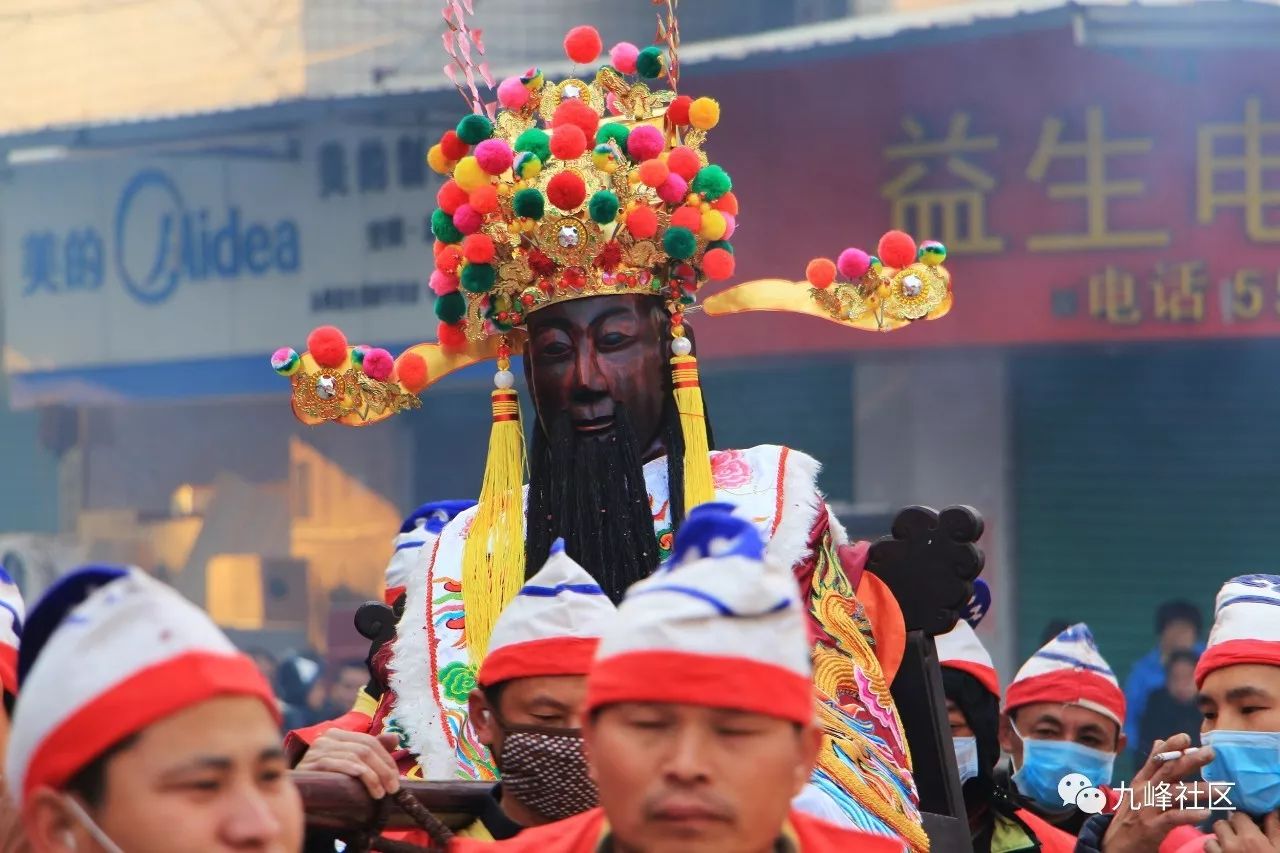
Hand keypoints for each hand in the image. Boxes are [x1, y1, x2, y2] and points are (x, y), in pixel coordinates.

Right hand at [295, 730, 401, 798]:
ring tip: (381, 793)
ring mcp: (317, 750)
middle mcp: (327, 739)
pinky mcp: (309, 764)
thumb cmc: (324, 780)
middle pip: (364, 749)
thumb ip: (370, 750)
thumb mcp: (349, 763)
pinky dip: (352, 769)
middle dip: (383, 769)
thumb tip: (396, 738)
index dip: (386, 758)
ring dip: (372, 776)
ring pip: (354, 756)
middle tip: (393, 788)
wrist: (296, 794)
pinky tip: (362, 778)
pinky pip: (335, 763)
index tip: (396, 777)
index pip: (369, 741)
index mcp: (337, 735)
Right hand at [1100, 734, 1214, 852]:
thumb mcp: (1137, 789)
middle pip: (1167, 772)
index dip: (1170, 747)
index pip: (1155, 759)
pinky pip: (1173, 818)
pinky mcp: (1152, 827)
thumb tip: (1159, 741)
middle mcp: (1143, 791)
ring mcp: (1147, 808)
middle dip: (1189, 761)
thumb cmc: (1130, 816)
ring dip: (1200, 790)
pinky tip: (1206, 814)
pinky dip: (1190, 815)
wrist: (1114, 845)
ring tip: (1222, 788)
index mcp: (1140, 781)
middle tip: (1210, 753)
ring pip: (1175, 794)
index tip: (1186, 737)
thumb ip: (1151, 767)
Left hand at [1206, 812, 1279, 852]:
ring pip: (1211, 839)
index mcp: (1250, 838)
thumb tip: (1272, 810)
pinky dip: (1214, 852)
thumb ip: (1275, 828)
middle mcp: (1231, 844)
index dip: (1243, 820)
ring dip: (1219, 841)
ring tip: (1231, 848)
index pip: (1238, 815)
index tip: (1248, 826)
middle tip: (1240, 837)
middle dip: (1228, 828)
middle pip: (1220, 824)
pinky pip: (1208, 852)